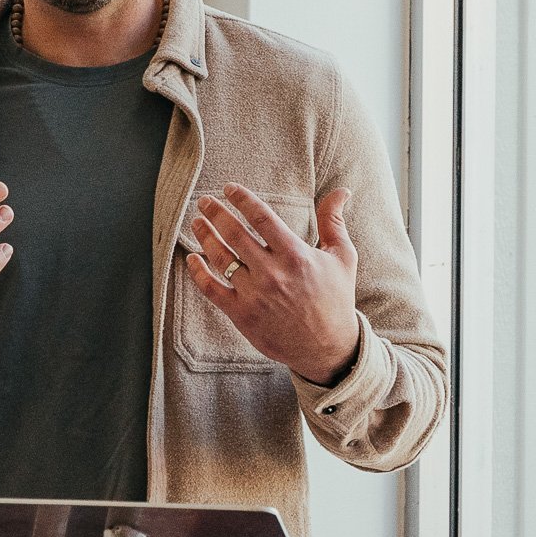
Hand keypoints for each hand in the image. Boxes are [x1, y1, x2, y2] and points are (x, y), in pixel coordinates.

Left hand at [186, 184, 359, 385]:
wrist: (327, 347)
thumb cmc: (335, 298)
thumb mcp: (342, 257)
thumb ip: (334, 221)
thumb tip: (342, 191)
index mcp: (295, 255)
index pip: (261, 217)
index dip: (241, 199)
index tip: (229, 189)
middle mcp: (272, 273)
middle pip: (235, 233)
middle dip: (216, 212)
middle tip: (205, 201)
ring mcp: (254, 295)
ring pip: (220, 258)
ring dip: (205, 236)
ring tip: (197, 222)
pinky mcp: (241, 314)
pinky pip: (211, 289)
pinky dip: (198, 272)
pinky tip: (193, 258)